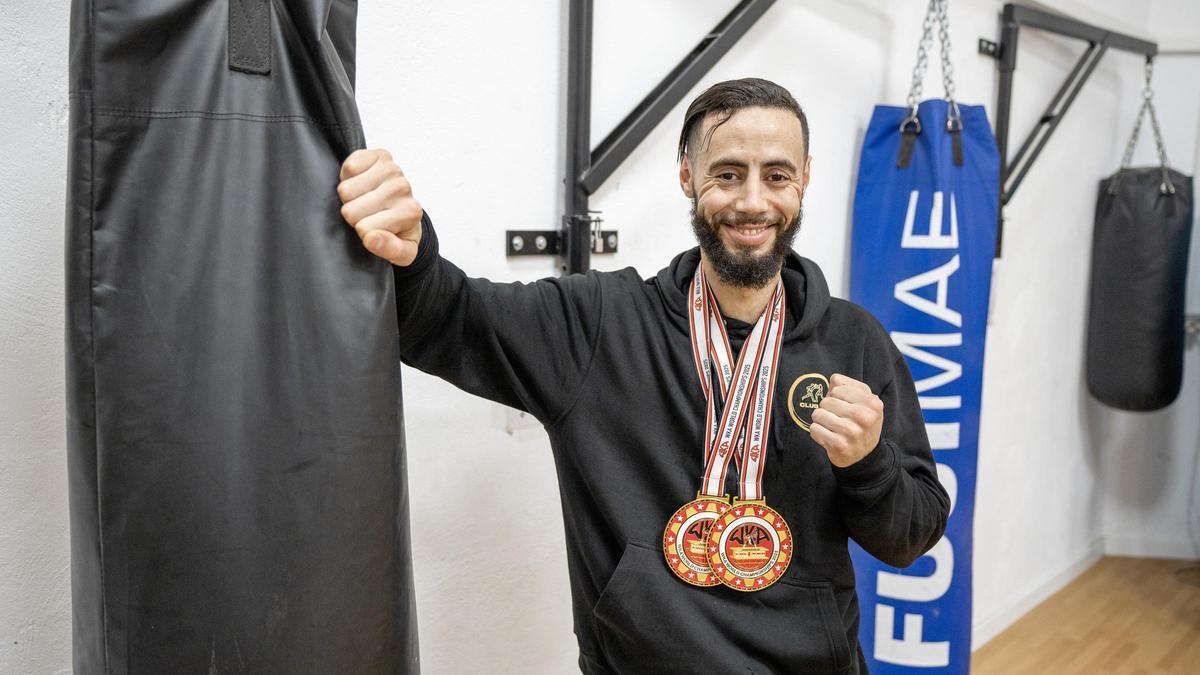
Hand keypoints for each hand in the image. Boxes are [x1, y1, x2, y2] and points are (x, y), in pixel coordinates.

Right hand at [338, 148, 422, 265]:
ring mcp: (392, 169)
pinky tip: (362, 183)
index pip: (364, 229)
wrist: (402, 207)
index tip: (376, 228)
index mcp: (411, 212)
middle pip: (351, 210)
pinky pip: (348, 167)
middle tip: (368, 214)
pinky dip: (348, 177)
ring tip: (365, 199)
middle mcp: (403, 188)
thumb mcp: (402, 253)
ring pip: (346, 190)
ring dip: (350, 197)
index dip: (363, 232)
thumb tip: (372, 239)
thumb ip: (391, 251)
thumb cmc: (399, 231)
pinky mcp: (380, 155)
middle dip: (354, 216)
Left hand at [809, 373, 883, 467]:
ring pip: (817, 414)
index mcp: (872, 402)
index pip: (836, 387)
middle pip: (826, 401)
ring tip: (832, 427)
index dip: (835, 396)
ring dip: (820, 420)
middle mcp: (864, 417)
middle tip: (837, 418)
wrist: (865, 455)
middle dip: (827, 408)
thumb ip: (848, 386)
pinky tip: (828, 436)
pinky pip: (814, 429)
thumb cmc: (861, 422)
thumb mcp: (864, 401)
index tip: (843, 406)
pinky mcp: (839, 445)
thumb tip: (833, 379)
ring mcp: (852, 432)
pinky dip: (817, 432)